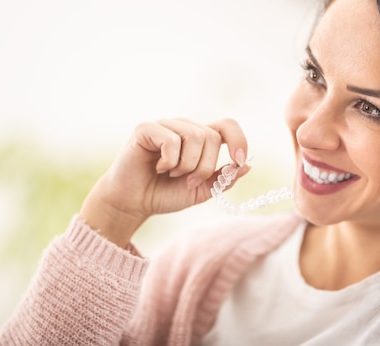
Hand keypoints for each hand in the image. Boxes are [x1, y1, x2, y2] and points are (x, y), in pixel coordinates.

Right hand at [79, 118, 248, 246]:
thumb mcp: (201, 190)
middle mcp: (184, 127)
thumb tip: (247, 166)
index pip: (227, 125)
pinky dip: (170, 161)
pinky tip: (158, 167)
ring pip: (196, 136)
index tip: (239, 161)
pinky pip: (172, 140)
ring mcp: (165, 125)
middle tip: (188, 180)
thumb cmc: (164, 194)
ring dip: (188, 165)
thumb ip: (223, 179)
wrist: (133, 203)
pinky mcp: (146, 129)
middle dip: (205, 166)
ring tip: (172, 174)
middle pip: (212, 136)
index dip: (238, 140)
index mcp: (200, 138)